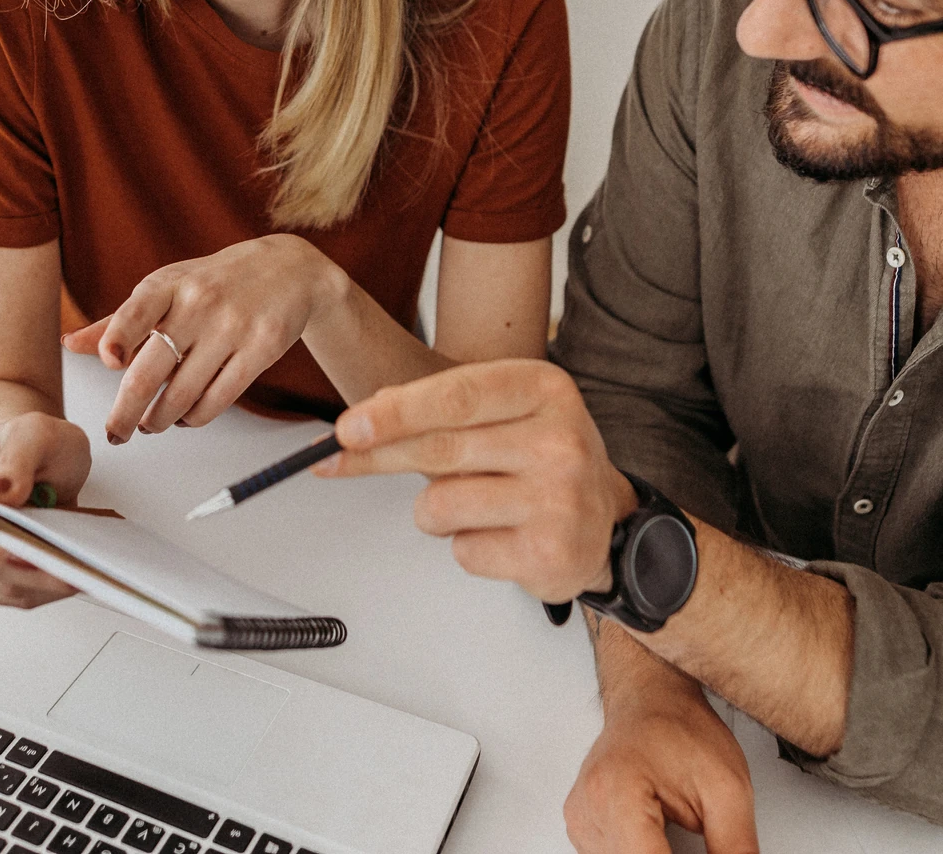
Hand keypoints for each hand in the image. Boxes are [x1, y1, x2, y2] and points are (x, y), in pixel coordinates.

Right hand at [0, 412, 91, 607]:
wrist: (43, 460)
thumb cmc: (33, 442)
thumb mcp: (36, 433)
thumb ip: (16, 457)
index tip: (11, 541)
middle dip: (8, 567)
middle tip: (55, 567)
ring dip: (30, 583)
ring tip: (73, 575)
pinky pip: (5, 592)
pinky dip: (37, 589)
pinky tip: (66, 578)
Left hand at [65, 235, 346, 442]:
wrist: (288, 269)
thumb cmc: (214, 282)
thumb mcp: (166, 288)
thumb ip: (118, 320)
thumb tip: (71, 344)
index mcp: (169, 284)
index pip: (138, 309)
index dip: (120, 334)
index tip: (109, 360)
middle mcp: (199, 303)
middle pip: (153, 370)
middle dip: (126, 412)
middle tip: (114, 433)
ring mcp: (233, 326)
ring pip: (184, 394)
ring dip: (160, 420)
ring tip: (151, 424)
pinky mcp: (261, 350)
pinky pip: (218, 400)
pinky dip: (195, 418)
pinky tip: (186, 417)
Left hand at [316, 358, 635, 600]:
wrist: (606, 520)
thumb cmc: (541, 460)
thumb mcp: (504, 413)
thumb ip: (441, 411)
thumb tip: (363, 422)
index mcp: (545, 389)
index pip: (456, 396)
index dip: (394, 412)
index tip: (348, 427)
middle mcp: (560, 440)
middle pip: (440, 449)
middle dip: (376, 457)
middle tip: (336, 460)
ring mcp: (559, 499)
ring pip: (441, 506)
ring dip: (434, 512)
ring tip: (471, 507)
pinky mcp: (549, 553)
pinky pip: (463, 551)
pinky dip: (465, 545)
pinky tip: (498, 535)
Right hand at [566, 626, 758, 853]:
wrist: (651, 696)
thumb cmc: (679, 726)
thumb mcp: (727, 789)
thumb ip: (734, 847)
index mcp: (616, 796)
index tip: (708, 851)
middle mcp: (587, 810)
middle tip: (695, 828)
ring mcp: (580, 820)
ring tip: (677, 825)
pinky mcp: (582, 826)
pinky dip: (640, 852)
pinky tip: (658, 837)